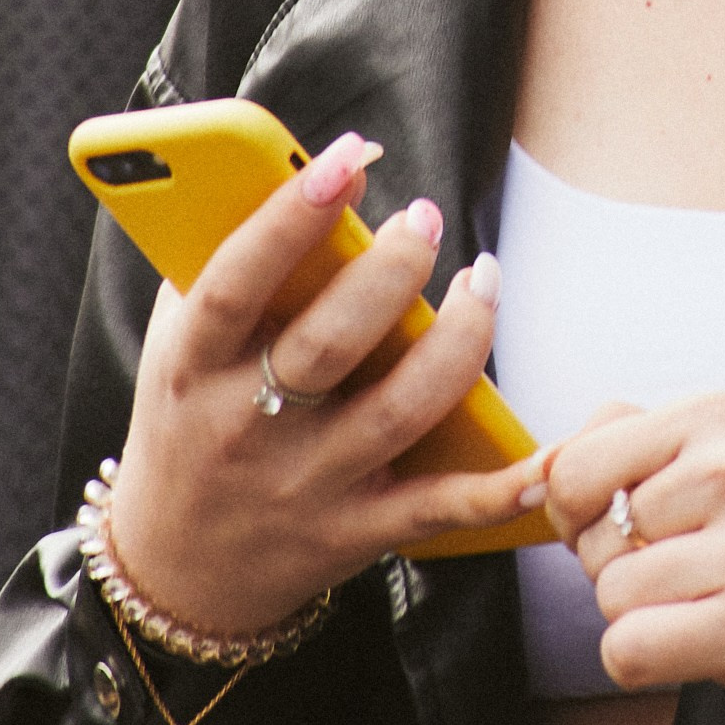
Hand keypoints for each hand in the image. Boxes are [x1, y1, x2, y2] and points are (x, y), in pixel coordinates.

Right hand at [106, 132, 543, 637]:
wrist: (178, 566)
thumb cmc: (192, 418)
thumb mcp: (179, 341)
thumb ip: (225, 253)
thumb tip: (326, 164)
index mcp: (193, 368)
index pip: (234, 285)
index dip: (287, 219)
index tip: (345, 159)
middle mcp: (246, 430)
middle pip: (328, 345)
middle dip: (389, 272)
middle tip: (427, 218)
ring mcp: (305, 486)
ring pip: (398, 410)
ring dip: (456, 340)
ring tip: (483, 278)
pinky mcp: (356, 532)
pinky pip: (439, 508)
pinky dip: (501, 488)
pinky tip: (547, 454)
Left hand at [544, 392, 724, 724]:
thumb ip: (649, 439)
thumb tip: (550, 458)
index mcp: (724, 415)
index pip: (579, 460)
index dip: (579, 507)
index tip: (620, 527)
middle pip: (588, 534)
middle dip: (619, 565)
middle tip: (694, 573)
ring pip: (608, 596)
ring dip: (646, 617)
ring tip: (715, 606)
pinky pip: (629, 651)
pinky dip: (649, 662)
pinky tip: (705, 648)